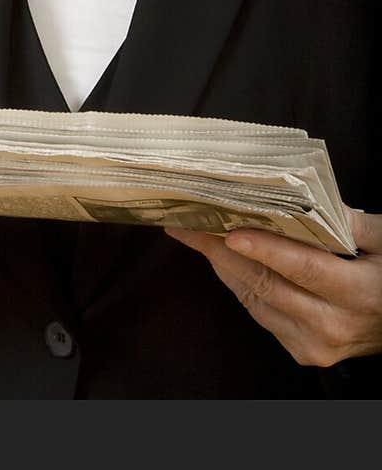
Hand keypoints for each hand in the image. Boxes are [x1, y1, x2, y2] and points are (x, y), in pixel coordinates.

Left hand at [164, 206, 381, 366]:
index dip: (265, 250)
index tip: (230, 232)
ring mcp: (314, 344)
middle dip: (221, 251)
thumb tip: (310, 196)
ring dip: (223, 265)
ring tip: (195, 232)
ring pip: (256, 300)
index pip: (303, 268)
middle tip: (189, 222)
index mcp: (357, 293)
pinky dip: (240, 284)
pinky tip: (224, 258)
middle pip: (268, 284)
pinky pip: (260, 313)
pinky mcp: (302, 351)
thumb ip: (353, 221)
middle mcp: (332, 325)